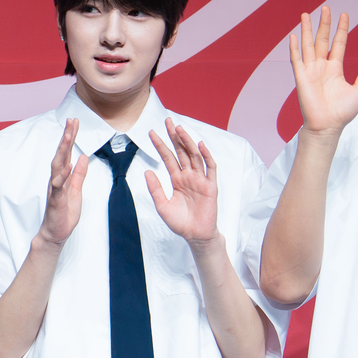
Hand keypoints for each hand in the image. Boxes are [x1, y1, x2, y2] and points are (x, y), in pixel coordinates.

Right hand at [36, 121, 88, 248]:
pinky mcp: (56, 200)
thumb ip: (79, 174)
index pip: (67, 153)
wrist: (56, 233)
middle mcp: (56, 178)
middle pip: (61, 154)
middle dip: (66, 137)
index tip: (74, 121)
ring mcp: (55, 188)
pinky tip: (67, 166)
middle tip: (71, 121)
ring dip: (63, 151)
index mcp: (62, 176)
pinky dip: (62, 175)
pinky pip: (58, 186)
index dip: (70, 137)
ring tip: (68, 137)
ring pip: (58, 166)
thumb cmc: (65, 212)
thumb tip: (83, 157)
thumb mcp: (77, 190)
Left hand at [145, 120, 220, 248]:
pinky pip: (210, 168)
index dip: (160, 145)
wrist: (195, 235)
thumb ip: (155, 189)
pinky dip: (206, 156)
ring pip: (194, 156)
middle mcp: (189, 176)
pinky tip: (200, 145)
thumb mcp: (162, 205)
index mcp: (177, 179)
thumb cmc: (180, 222)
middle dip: (174, 136)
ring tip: (179, 129)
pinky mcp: (210, 186)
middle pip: (181, 151)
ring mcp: (200, 180)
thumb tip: (147, 171)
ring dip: (188, 142)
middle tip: (168, 121)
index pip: (168, 157)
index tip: (151, 132)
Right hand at [288, 7, 357, 136]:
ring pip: (308, 45)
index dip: (341, 29)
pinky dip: (294, 48)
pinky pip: (297, 59)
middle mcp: (321, 66)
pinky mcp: (301, 78)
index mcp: (335, 68)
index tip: (344, 15)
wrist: (328, 126)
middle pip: (322, 40)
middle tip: (326, 8)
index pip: (338, 43)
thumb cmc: (343, 112)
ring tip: (306, 14)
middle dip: (324, 24)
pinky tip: (293, 35)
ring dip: (306, 30)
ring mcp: (310, 71)